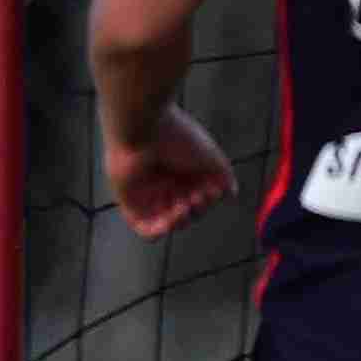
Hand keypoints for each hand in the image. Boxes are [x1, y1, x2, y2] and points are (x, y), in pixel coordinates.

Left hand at [103, 105, 235, 239]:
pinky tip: (169, 221)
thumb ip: (225, 178)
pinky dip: (159, 231)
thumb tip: (231, 194)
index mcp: (184, 172)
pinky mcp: (130, 202)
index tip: (212, 190)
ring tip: (182, 208)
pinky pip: (144, 227)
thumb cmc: (179, 138)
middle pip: (187, 212)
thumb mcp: (213, 158)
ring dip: (181, 221)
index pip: (201, 198)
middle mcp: (167, 184)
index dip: (210, 200)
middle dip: (197, 210)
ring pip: (168, 223)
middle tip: (197, 197)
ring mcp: (148, 194)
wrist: (143, 129)